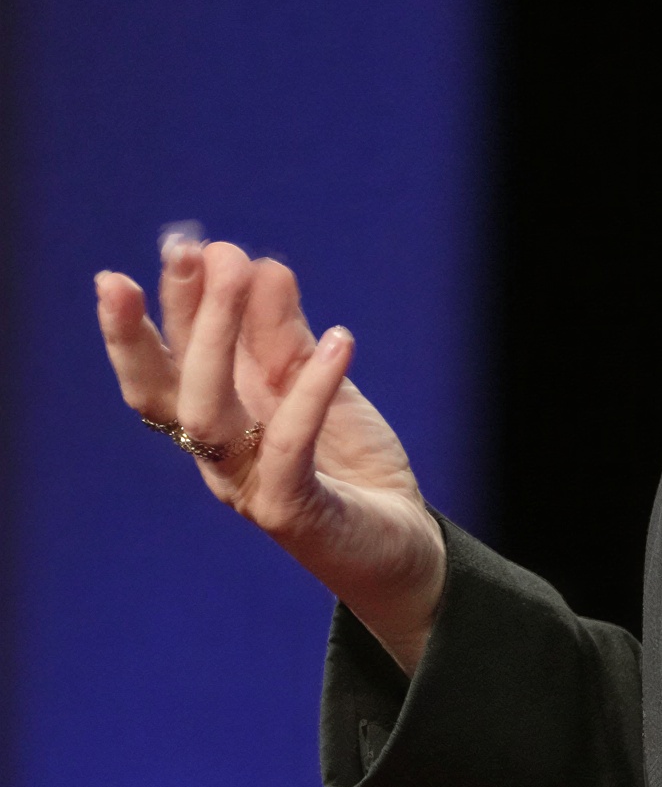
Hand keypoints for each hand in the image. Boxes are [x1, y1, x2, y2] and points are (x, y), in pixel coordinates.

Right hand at [96, 236, 444, 673]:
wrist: (397, 536)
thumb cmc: (345, 456)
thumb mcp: (313, 380)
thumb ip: (282, 331)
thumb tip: (257, 263)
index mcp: (215, 418)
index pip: (161, 369)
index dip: (140, 323)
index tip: (141, 261)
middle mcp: (217, 452)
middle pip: (173, 385)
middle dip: (177, 314)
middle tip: (188, 250)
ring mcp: (247, 484)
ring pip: (208, 413)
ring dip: (220, 336)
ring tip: (246, 270)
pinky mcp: (291, 511)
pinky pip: (290, 448)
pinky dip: (312, 391)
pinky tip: (339, 339)